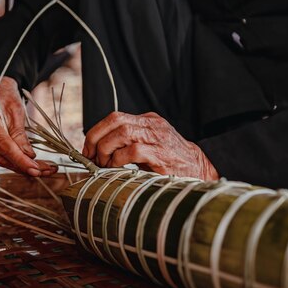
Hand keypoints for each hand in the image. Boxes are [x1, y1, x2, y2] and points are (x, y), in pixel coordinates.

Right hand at [0, 76, 57, 176]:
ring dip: (23, 167)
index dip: (20, 160)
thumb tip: (30, 156)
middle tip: (47, 171)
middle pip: (3, 157)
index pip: (4, 146)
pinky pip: (1, 156)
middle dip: (26, 167)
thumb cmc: (5, 96)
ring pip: (3, 160)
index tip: (35, 168)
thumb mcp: (16, 111)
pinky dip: (17, 162)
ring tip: (44, 170)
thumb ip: (20, 134)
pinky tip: (32, 166)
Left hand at [82, 111, 218, 179]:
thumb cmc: (171, 162)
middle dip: (97, 139)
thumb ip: (130, 142)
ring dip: (107, 149)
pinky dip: (119, 159)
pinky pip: (133, 150)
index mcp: (148, 120)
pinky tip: (117, 168)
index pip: (115, 117)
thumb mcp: (150, 145)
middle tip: (92, 157)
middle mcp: (153, 125)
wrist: (200, 171)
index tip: (88, 149)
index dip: (96, 131)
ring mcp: (158, 139)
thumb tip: (99, 150)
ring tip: (104, 164)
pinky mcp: (161, 155)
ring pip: (123, 132)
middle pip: (116, 121)